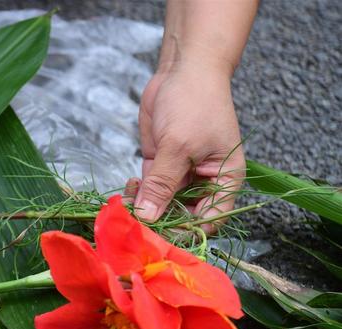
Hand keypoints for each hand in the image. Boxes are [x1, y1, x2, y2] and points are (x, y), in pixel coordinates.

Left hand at [134, 58, 245, 232]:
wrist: (183, 68)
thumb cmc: (194, 103)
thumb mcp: (178, 146)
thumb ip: (162, 184)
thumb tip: (148, 218)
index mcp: (224, 181)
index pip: (208, 221)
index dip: (186, 232)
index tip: (159, 236)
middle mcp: (204, 183)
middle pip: (182, 217)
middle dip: (159, 222)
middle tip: (134, 225)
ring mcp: (180, 175)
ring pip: (161, 204)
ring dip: (144, 209)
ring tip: (127, 206)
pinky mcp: (160, 165)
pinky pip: (148, 190)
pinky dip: (137, 194)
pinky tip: (127, 190)